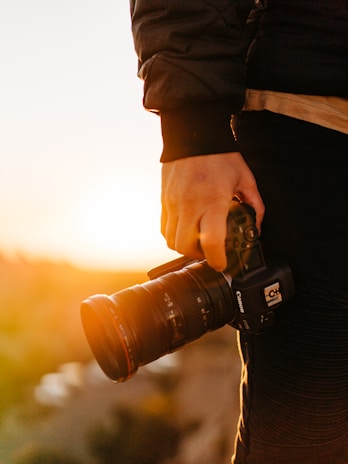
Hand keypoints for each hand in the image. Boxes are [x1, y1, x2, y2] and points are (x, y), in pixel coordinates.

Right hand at [161, 152, 264, 270]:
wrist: (193, 135)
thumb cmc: (219, 155)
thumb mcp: (245, 178)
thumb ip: (255, 204)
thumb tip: (257, 225)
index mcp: (213, 201)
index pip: (211, 242)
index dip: (217, 260)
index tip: (222, 263)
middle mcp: (189, 205)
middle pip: (185, 247)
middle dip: (198, 256)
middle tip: (210, 252)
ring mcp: (173, 203)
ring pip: (171, 240)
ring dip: (184, 247)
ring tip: (197, 241)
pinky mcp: (164, 200)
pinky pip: (164, 228)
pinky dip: (174, 235)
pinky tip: (186, 228)